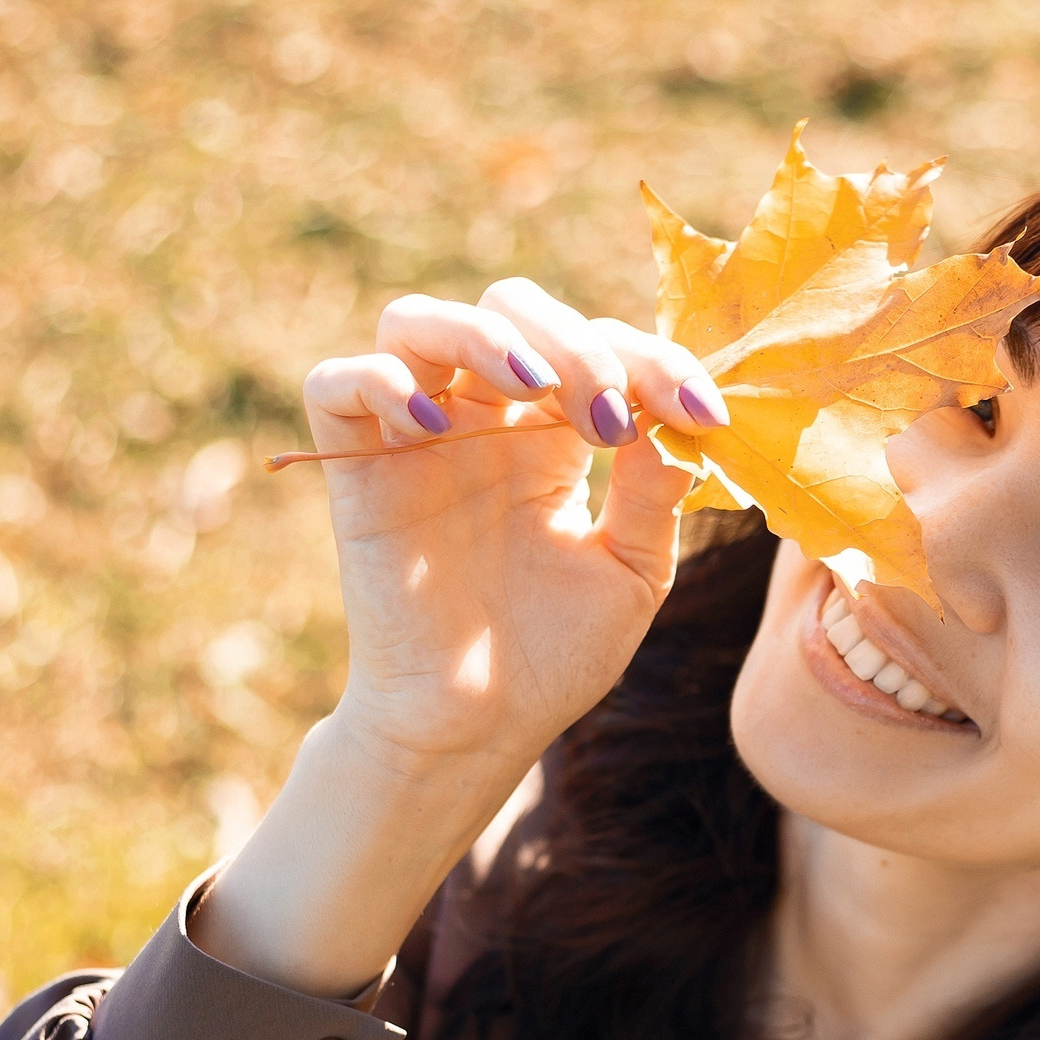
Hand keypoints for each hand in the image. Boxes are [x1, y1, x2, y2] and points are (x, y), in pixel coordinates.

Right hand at [301, 279, 727, 773]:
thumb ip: (653, 492)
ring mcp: (413, 439)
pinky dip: (380, 382)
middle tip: (609, 411)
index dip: (653, 361)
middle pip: (510, 308)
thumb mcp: (631, 570)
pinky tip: (434, 427)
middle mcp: (480, 421)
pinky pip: (336, 386)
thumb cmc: (553, 656)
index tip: (702, 414)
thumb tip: (676, 422)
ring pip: (417, 322)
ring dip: (484, 334)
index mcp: (550, 434)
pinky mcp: (353, 473)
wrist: (477, 731)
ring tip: (535, 388)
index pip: (596, 347)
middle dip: (573, 340)